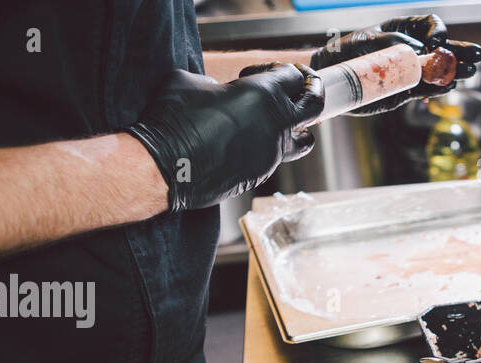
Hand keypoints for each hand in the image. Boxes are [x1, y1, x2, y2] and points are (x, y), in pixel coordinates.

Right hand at [128, 65, 323, 212]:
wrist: (166, 167)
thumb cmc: (173, 120)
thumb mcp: (192, 82)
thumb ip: (219, 85)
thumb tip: (221, 91)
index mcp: (263, 94)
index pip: (292, 76)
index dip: (281, 70)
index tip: (267, 71)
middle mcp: (275, 124)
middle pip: (314, 105)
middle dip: (312, 93)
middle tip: (303, 89)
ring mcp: (271, 153)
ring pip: (301, 140)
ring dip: (294, 129)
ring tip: (276, 123)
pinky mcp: (260, 174)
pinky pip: (274, 158)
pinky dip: (265, 148)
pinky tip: (242, 144)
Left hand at [311, 15, 480, 114]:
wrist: (333, 76)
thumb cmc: (347, 51)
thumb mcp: (368, 41)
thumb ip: (393, 44)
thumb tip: (416, 51)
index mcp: (404, 30)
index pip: (429, 26)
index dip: (437, 31)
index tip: (437, 41)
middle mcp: (412, 49)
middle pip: (443, 48)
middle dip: (460, 51)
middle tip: (477, 56)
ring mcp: (412, 71)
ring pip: (439, 70)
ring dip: (455, 71)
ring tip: (469, 73)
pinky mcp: (406, 90)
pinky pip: (426, 90)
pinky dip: (437, 89)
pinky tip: (448, 86)